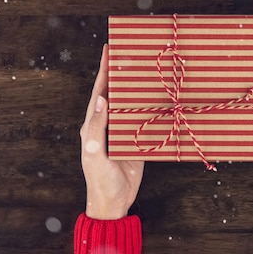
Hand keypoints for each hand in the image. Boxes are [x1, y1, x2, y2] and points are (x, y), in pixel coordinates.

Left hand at [79, 44, 144, 219]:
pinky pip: (144, 120)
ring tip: (146, 68)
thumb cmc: (99, 180)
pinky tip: (159, 97)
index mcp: (93, 125)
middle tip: (130, 51)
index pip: (99, 92)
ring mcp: (122, 132)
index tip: (109, 50)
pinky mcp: (137, 142)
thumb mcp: (94, 154)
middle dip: (120, 72)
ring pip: (130, 104)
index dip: (104, 71)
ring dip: (137, 87)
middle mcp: (107, 125)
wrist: (113, 203)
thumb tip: (101, 99)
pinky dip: (150, 107)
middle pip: (114, 93)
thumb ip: (97, 128)